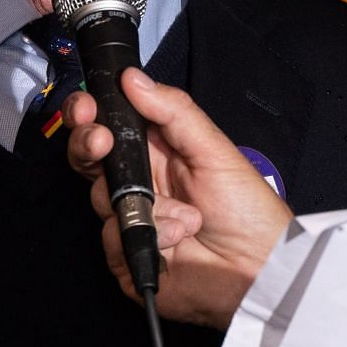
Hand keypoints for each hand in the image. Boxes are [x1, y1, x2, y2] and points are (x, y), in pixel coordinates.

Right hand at [65, 69, 293, 328]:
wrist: (261, 268)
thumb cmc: (247, 209)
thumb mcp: (213, 150)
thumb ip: (173, 111)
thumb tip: (132, 78)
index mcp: (156, 152)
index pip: (109, 125)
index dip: (90, 114)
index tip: (85, 107)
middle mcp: (138, 184)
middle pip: (89, 157)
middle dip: (88, 144)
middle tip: (100, 141)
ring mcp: (130, 220)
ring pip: (101, 198)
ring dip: (147, 204)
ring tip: (189, 216)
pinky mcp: (127, 256)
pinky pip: (113, 237)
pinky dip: (151, 234)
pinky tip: (179, 239)